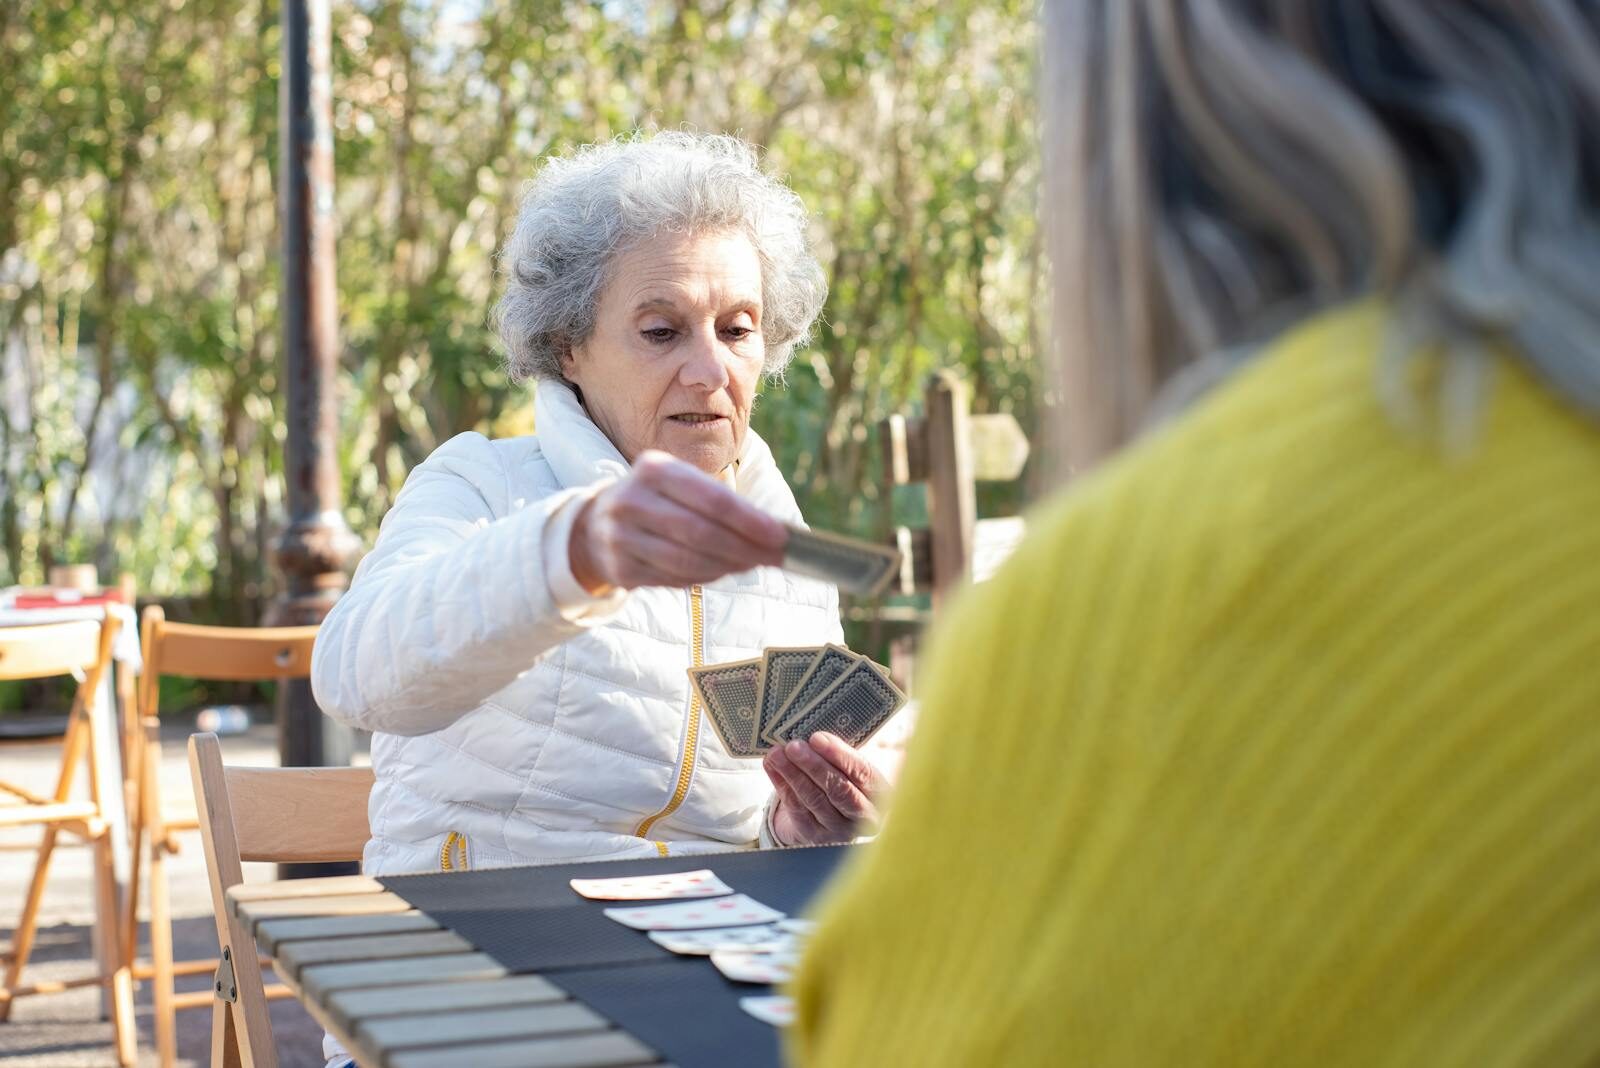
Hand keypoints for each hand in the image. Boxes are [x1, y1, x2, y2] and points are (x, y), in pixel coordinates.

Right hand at [568, 450, 786, 590]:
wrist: (596, 524)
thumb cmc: (657, 501)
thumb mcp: (680, 484)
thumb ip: (722, 504)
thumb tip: (772, 533)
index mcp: (654, 470)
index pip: (712, 499)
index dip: (750, 521)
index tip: (780, 536)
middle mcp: (632, 500)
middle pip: (701, 533)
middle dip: (744, 548)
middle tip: (774, 557)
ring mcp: (621, 537)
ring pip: (687, 561)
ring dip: (727, 566)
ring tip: (752, 564)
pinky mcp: (620, 568)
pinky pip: (673, 578)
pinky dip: (704, 577)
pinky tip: (722, 571)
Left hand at [763, 732, 886, 845]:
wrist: (831, 818)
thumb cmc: (843, 782)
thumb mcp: (850, 769)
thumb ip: (837, 755)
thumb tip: (812, 738)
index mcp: (880, 793)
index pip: (863, 773)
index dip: (839, 755)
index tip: (817, 738)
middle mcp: (865, 816)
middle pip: (839, 790)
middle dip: (814, 766)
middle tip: (794, 746)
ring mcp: (839, 830)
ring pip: (814, 800)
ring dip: (792, 774)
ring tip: (777, 754)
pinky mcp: (815, 836)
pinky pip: (797, 808)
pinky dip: (782, 784)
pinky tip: (773, 767)